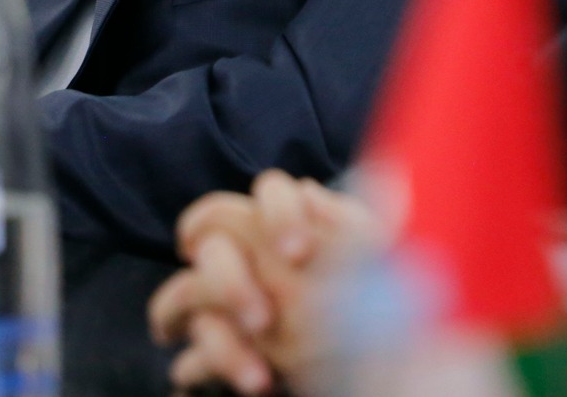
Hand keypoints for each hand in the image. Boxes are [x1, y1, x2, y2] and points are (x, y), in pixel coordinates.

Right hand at [149, 170, 374, 395]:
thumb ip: (347, 220)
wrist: (381, 369)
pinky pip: (190, 357)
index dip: (277, 213)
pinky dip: (207, 371)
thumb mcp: (374, 263)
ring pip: (186, 295)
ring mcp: (231, 305)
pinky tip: (252, 384)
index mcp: (293, 227)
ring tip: (256, 380)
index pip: (270, 191)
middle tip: (262, 322)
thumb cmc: (377, 310)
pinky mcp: (221, 351)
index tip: (298, 253)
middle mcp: (253, 257)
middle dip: (228, 283)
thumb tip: (307, 189)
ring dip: (216, 339)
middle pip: (211, 243)